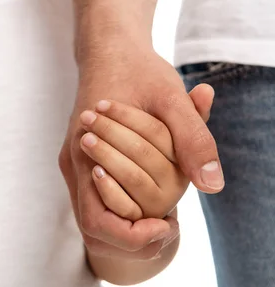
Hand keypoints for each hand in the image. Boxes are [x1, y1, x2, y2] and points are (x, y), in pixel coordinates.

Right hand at [59, 45, 220, 259]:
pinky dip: (121, 208)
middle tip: (169, 227)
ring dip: (126, 226)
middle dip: (132, 238)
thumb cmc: (139, 71)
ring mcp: (74, 163)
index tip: (167, 224)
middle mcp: (74, 164)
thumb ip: (193, 139)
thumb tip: (213, 185)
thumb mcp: (172, 99)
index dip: (132, 236)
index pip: (98, 221)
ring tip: (161, 218)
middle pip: (94, 227)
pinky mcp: (79, 161)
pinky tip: (147, 199)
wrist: (108, 48)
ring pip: (93, 217)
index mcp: (87, 153)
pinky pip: (95, 199)